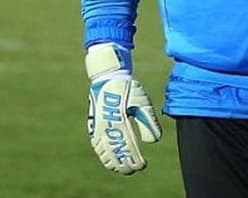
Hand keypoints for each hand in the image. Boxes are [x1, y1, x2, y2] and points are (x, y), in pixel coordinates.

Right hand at [85, 43, 161, 173]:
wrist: (108, 77)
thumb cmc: (129, 89)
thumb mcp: (143, 102)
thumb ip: (149, 122)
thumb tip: (154, 141)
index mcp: (120, 122)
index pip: (128, 148)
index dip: (135, 159)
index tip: (142, 165)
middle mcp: (107, 127)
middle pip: (115, 153)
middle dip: (125, 164)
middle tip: (134, 170)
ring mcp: (98, 127)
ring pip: (104, 152)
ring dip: (113, 162)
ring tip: (122, 169)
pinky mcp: (94, 125)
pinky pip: (97, 146)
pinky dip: (103, 155)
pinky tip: (109, 159)